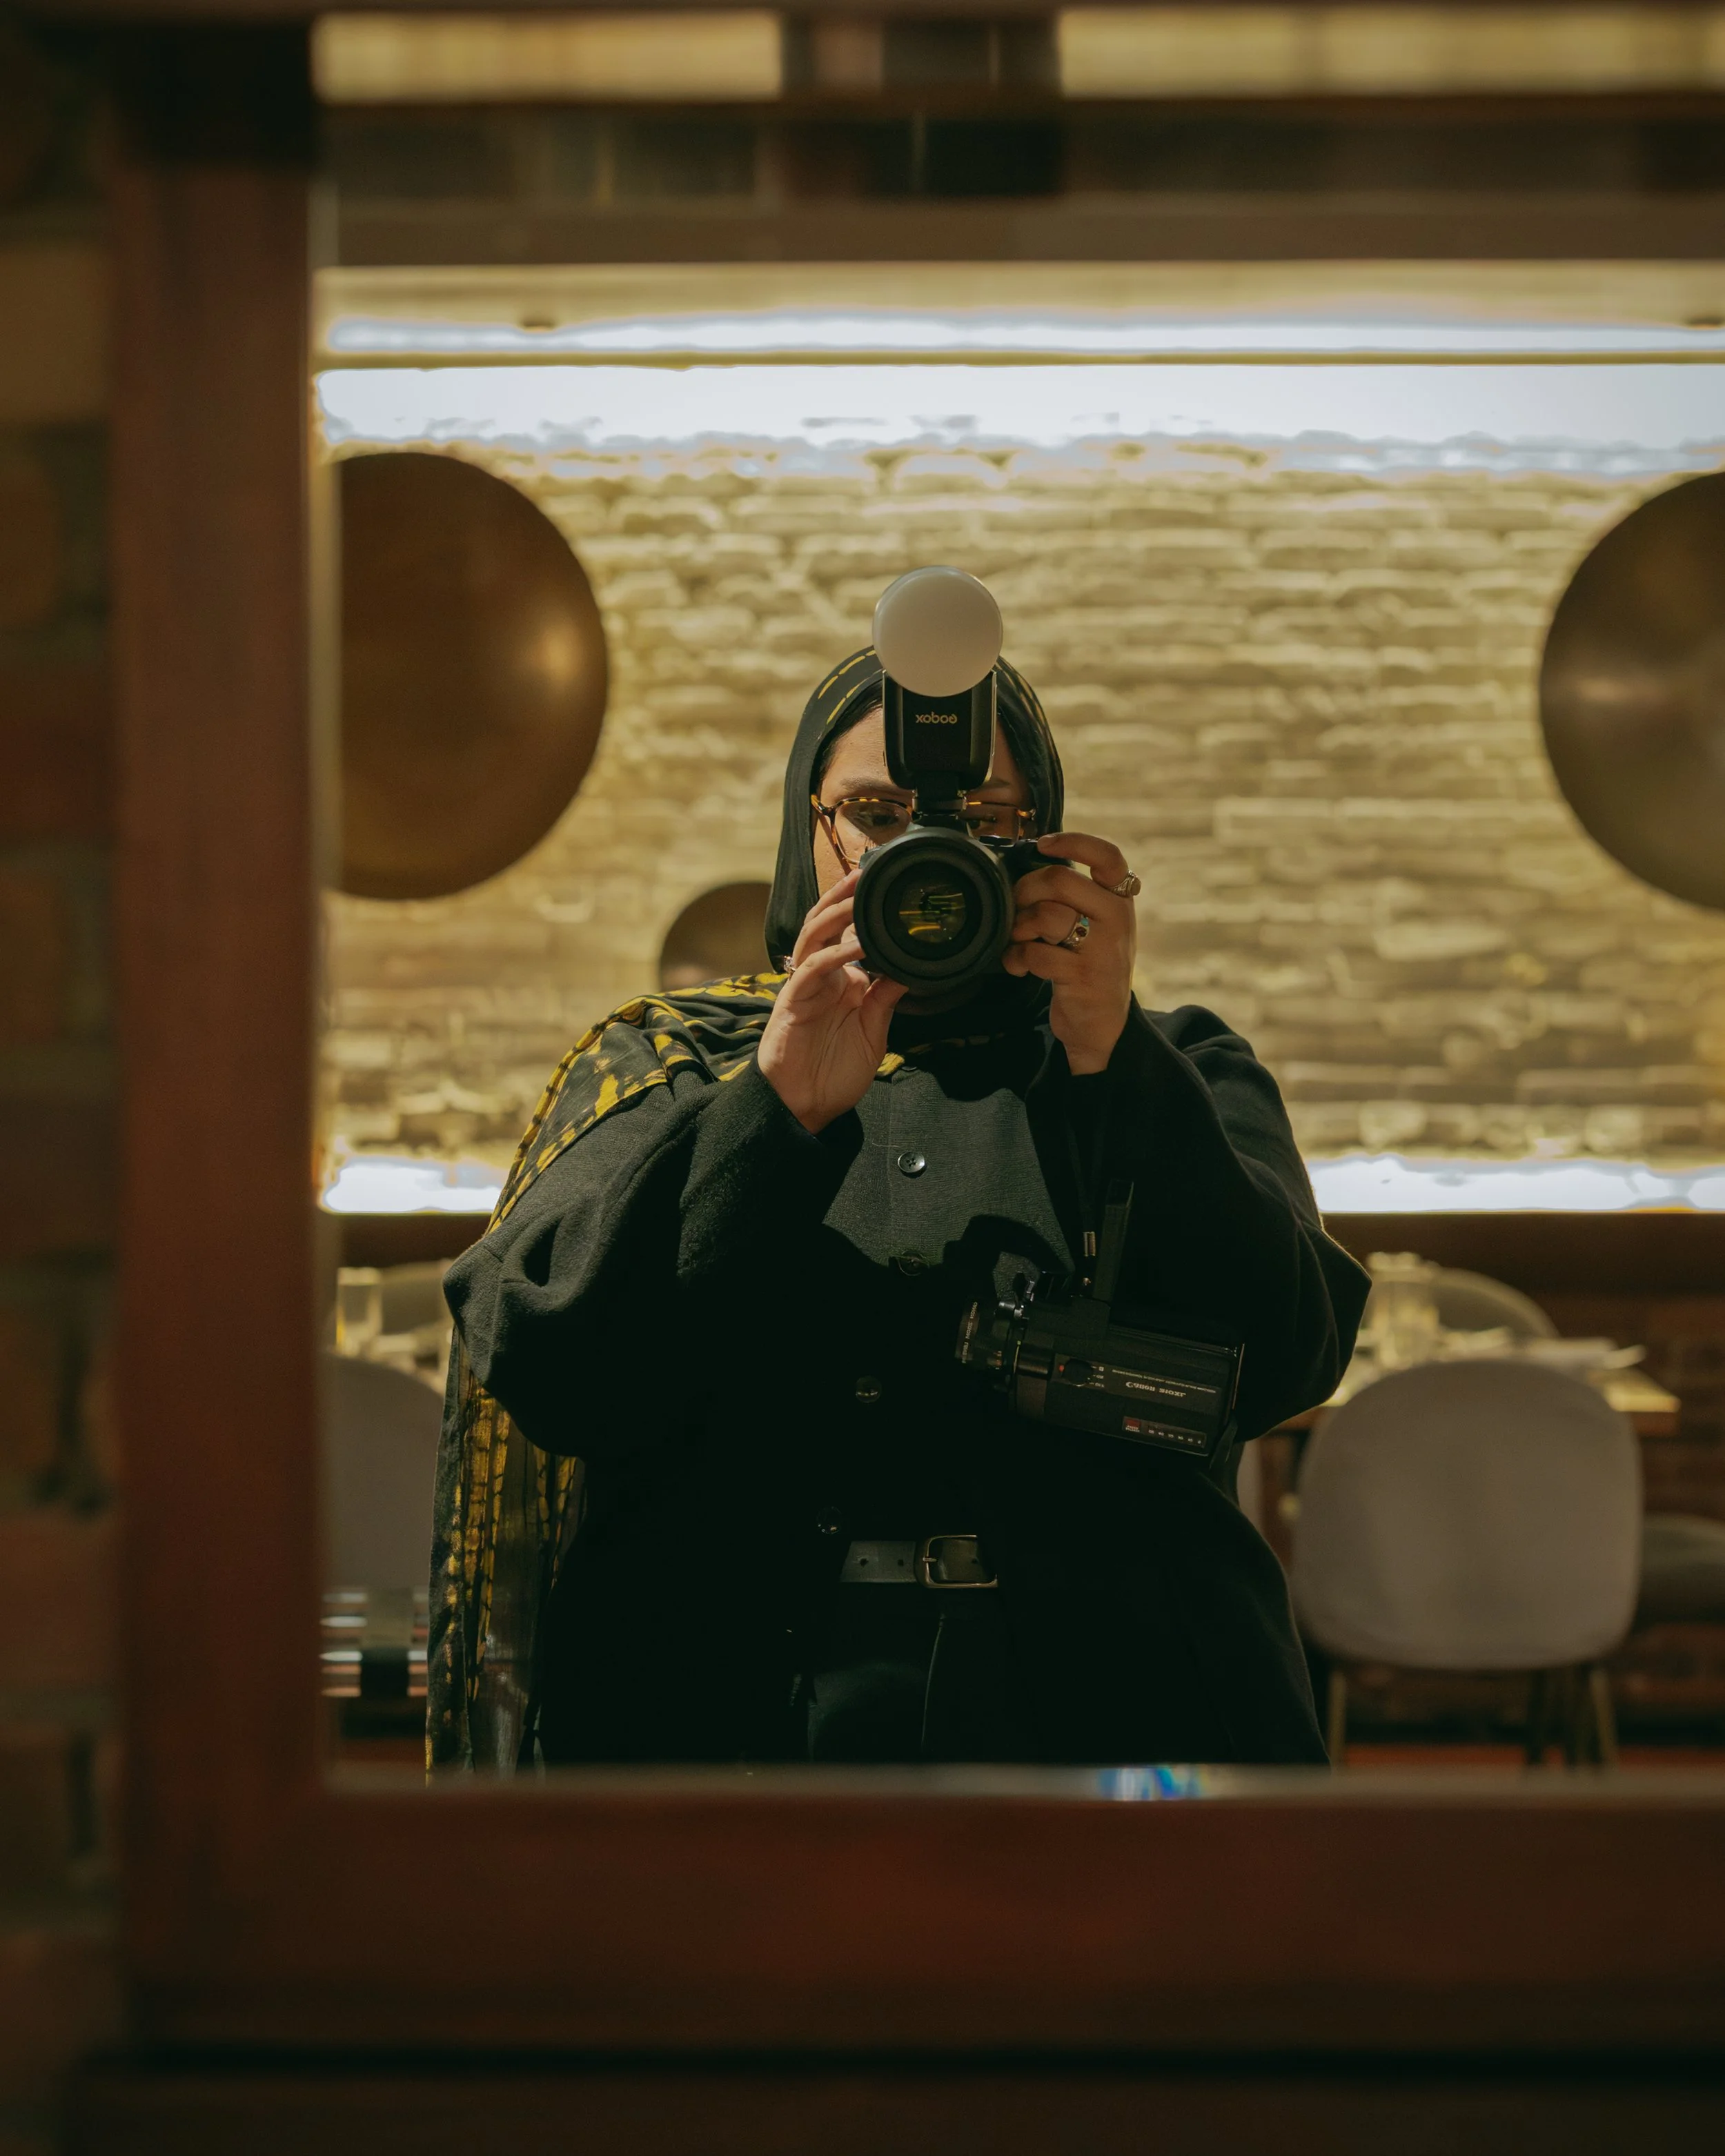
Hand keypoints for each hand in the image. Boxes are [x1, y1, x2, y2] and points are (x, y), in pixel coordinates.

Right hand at [758, 869, 907, 1132]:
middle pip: (827, 923)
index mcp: (841, 979)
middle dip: (843, 896)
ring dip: (836, 914)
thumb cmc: (835, 1072)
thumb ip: (885, 999)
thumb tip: (907, 969)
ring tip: (859, 895)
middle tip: (866, 872)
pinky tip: (856, 946)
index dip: (862, 910)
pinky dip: (834, 955)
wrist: (806, 1107)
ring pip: (814, 936)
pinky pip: (811, 969)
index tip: (886, 887)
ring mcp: (805, 987)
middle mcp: (822, 976)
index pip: (850, 933)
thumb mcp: (873, 1032)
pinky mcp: (793, 1002)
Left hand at [1002, 831, 1136, 1074]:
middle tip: (1016, 907)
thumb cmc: (1089, 966)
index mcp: (1119, 899)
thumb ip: (1074, 896)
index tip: (1043, 844)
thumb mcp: (1095, 925)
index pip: (1108, 856)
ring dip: (1019, 927)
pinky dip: (1017, 958)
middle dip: (1025, 890)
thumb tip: (1026, 867)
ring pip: (1047, 914)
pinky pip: (1036, 953)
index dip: (1074, 842)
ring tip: (1017, 941)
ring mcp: (1103, 948)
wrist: (1104, 1026)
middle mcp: (1117, 919)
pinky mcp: (1083, 976)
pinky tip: (1019, 966)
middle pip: (1061, 880)